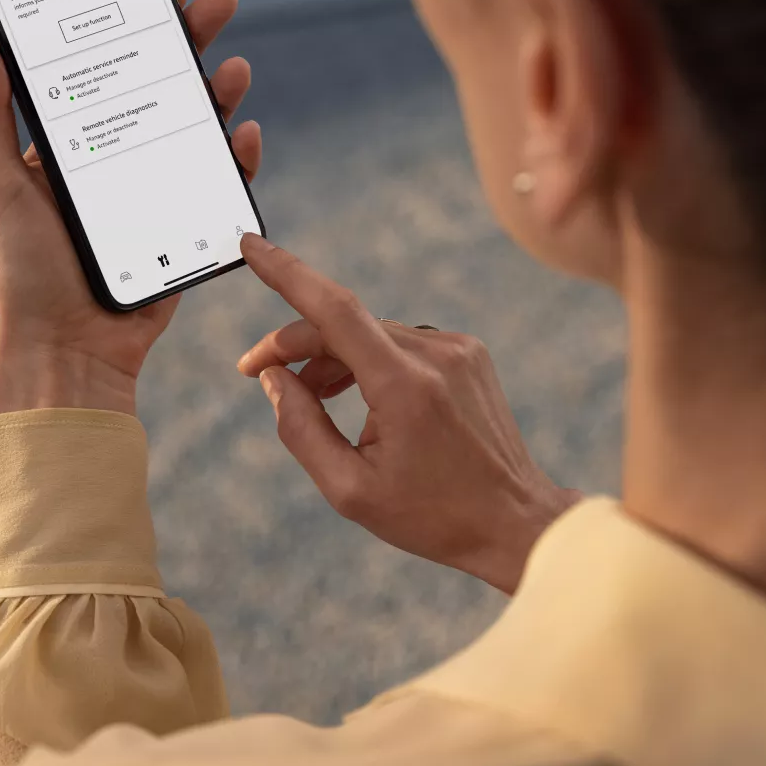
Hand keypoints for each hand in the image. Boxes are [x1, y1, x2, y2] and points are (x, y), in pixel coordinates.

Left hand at [0, 0, 261, 417]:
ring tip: (233, 68)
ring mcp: (157, 189)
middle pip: (162, 87)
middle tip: (218, 1)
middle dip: (191, 41)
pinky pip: (220, 181)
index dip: (136, 23)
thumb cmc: (25, 270)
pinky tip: (243, 134)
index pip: (109, 67)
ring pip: (197, 128)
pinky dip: (238, 156)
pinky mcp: (188, 223)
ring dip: (219, 92)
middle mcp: (119, 158)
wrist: (71, 345)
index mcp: (74, 142)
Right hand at [236, 236, 579, 592]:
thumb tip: (273, 378)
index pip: (336, 310)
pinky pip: (400, 342)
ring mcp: (457, 349)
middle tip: (257, 372)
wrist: (514, 521)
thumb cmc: (432, 515)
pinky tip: (358, 395)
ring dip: (332, 355)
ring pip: (371, 332)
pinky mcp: (468, 353)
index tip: (251, 245)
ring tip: (309, 395)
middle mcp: (435, 354)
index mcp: (405, 386)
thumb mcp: (349, 489)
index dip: (288, 273)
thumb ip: (300, 428)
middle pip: (345, 324)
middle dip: (295, 343)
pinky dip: (369, 359)